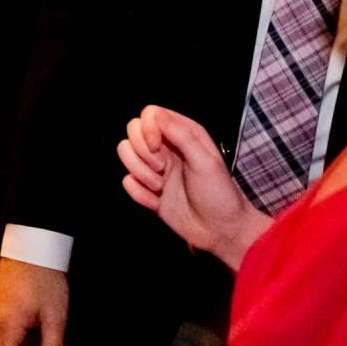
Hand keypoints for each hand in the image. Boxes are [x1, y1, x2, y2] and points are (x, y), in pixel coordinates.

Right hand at [117, 105, 267, 270]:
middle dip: (142, 153)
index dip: (147, 129)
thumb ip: (181, 135)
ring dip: (140, 174)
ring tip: (161, 187)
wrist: (221, 231)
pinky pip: (127, 182)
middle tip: (162, 169)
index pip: (150, 114)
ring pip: (125, 154)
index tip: (156, 146)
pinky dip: (140, 194)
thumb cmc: (220, 195)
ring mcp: (155, 168)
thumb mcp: (206, 161)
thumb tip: (155, 114)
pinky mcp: (147, 189)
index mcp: (184, 134)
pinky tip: (158, 201)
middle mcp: (167, 148)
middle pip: (132, 132)